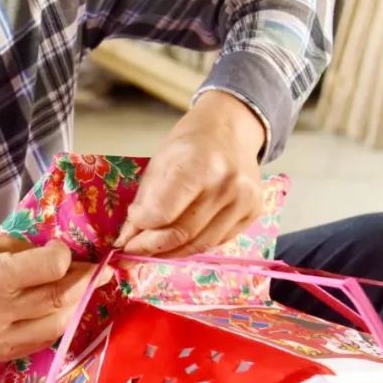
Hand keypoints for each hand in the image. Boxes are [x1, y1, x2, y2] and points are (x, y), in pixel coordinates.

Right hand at [0, 236, 110, 360]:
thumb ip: (27, 252)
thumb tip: (65, 257)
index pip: (52, 269)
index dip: (65, 257)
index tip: (62, 251)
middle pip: (60, 297)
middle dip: (85, 281)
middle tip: (100, 271)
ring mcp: (1, 339)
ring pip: (59, 323)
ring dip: (77, 305)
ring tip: (85, 289)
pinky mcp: (2, 355)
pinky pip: (44, 340)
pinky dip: (58, 323)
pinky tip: (60, 309)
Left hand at [117, 90, 265, 256]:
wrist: (230, 130)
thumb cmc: (190, 143)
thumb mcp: (159, 162)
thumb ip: (145, 201)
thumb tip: (129, 237)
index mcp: (199, 165)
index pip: (163, 213)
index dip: (141, 226)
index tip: (128, 228)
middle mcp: (226, 185)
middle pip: (181, 233)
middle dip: (151, 247)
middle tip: (132, 251)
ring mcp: (244, 201)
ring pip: (199, 245)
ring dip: (171, 252)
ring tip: (152, 250)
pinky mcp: (254, 213)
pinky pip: (217, 242)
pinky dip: (193, 245)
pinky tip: (179, 241)